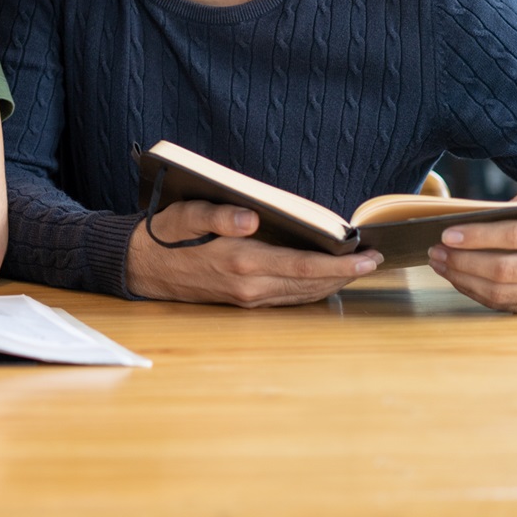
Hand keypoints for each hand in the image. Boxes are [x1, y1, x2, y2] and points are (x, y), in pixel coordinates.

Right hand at [125, 200, 381, 307]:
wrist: (141, 267)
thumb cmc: (165, 235)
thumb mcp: (186, 215)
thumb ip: (219, 216)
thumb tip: (251, 218)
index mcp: (240, 261)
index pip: (303, 267)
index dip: (340, 265)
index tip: (368, 257)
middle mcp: (249, 286)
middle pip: (311, 284)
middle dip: (346, 274)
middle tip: (376, 260)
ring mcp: (248, 298)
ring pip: (303, 294)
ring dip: (333, 283)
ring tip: (358, 268)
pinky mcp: (244, 301)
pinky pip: (288, 298)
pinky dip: (312, 288)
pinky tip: (325, 279)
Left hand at [427, 176, 516, 312]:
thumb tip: (499, 207)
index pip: (516, 236)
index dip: (479, 236)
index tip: (448, 233)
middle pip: (503, 269)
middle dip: (462, 260)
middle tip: (435, 249)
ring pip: (500, 292)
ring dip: (462, 278)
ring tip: (439, 262)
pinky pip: (505, 305)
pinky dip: (475, 292)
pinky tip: (458, 277)